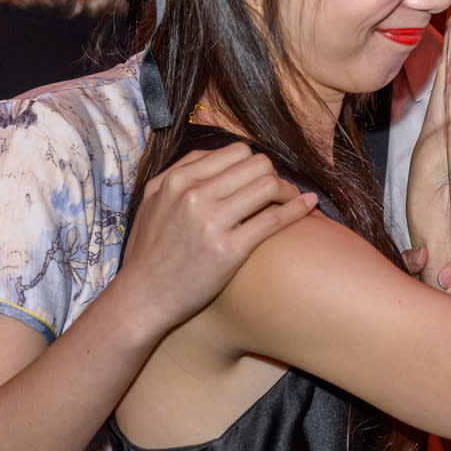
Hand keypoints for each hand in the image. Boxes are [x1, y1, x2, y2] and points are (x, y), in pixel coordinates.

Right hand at [115, 143, 317, 328]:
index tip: (260, 179)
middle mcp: (194, 195)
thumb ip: (182, 173)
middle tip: (279, 192)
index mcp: (178, 180)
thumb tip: (218, 157)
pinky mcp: (229, 249)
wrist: (142, 297)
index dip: (255, 164)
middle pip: (257, 164)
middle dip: (274, 175)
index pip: (236, 152)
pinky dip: (297, 209)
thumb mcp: (154, 201)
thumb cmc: (150, 251)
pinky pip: (273, 219)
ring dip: (288, 191)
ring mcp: (212, 222)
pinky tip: (308, 206)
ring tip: (292, 201)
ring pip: (269, 185)